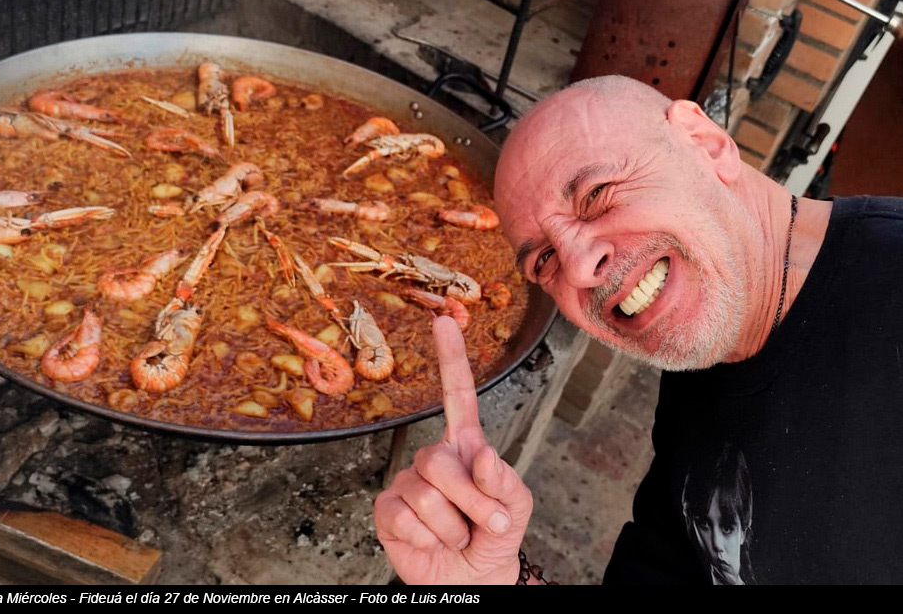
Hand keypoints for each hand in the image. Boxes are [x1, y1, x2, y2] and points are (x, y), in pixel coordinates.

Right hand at [373, 316, 532, 583]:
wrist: (472, 582)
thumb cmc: (493, 539)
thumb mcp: (515, 509)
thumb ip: (504, 482)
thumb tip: (480, 456)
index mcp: (465, 447)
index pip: (457, 397)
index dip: (451, 360)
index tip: (444, 321)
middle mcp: (432, 459)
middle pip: (440, 460)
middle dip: (472, 500)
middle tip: (487, 524)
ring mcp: (406, 483)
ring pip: (426, 494)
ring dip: (453, 524)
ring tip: (460, 537)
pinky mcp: (387, 511)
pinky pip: (406, 516)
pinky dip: (429, 537)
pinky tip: (433, 542)